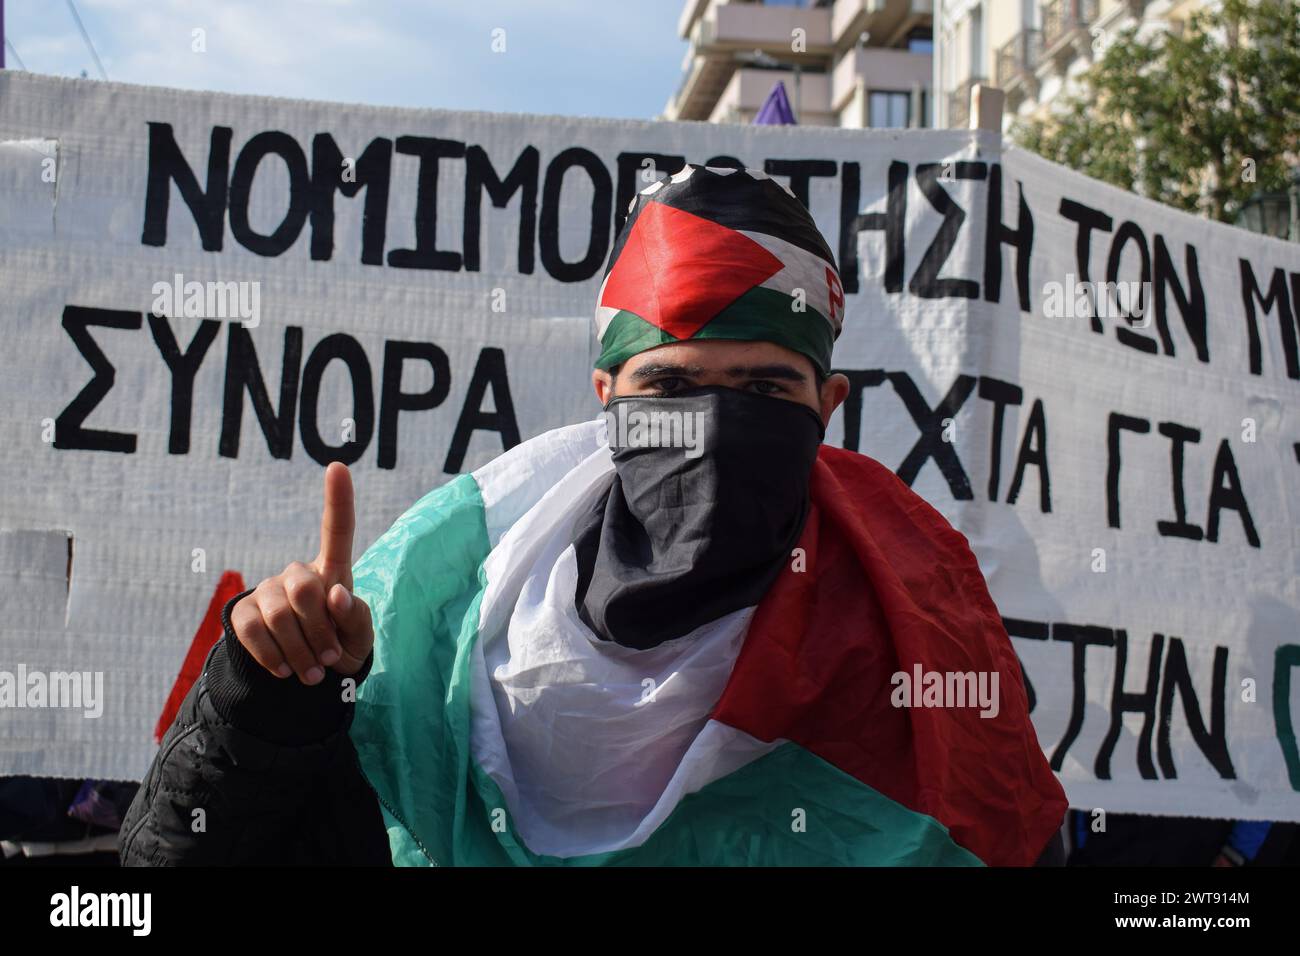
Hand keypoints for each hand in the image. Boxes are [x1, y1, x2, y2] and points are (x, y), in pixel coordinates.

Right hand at [230, 462, 373, 684]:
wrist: (303, 680)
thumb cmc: (340, 650)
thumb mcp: (359, 640)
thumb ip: (357, 618)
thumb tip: (336, 594)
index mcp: (333, 573)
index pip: (337, 531)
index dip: (338, 499)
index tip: (338, 466)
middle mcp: (297, 574)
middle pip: (305, 588)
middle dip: (319, 630)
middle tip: (329, 658)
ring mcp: (267, 590)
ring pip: (279, 615)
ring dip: (300, 651)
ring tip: (313, 673)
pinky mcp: (243, 612)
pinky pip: (253, 631)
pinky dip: (273, 657)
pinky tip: (285, 670)